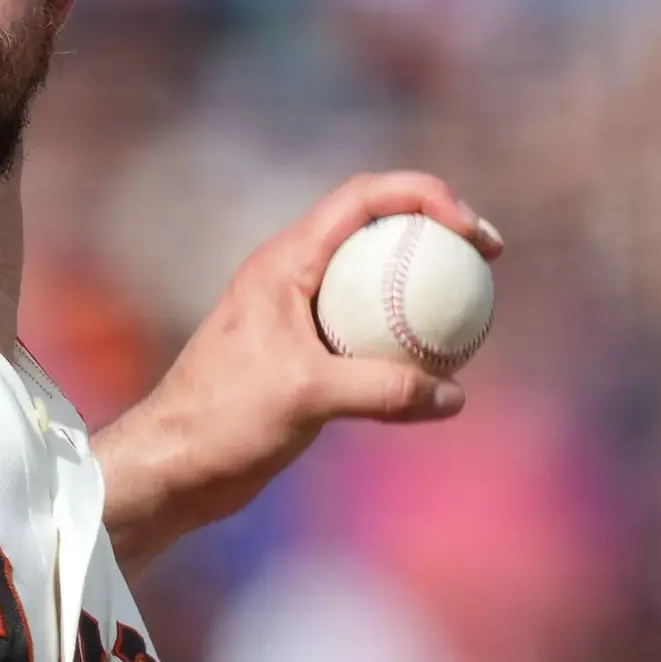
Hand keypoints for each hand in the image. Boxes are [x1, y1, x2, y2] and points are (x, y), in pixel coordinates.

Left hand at [94, 170, 500, 570]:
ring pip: (374, 281)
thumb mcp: (307, 396)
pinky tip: (439, 367)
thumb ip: (383, 389)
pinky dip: (405, 337)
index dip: (424, 195)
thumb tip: (453, 395)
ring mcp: (298, 315)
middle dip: (435, 229)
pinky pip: (367, 331)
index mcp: (284, 261)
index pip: (364, 198)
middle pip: (376, 228)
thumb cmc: (223, 419)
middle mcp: (291, 276)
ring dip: (422, 284)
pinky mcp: (304, 356)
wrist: (174, 465)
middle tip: (486, 259)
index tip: (469, 231)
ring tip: (474, 307)